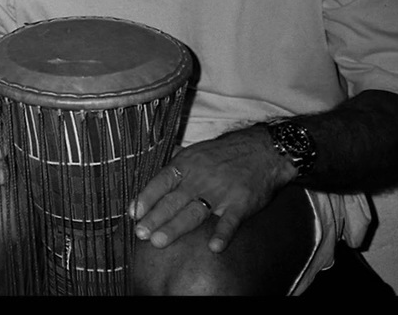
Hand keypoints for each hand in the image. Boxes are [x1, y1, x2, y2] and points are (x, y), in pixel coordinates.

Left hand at [129, 126, 294, 253]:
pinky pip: (230, 221)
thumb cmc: (225, 153)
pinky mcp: (241, 203)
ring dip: (175, 227)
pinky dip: (223, 233)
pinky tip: (214, 247)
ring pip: (194, 212)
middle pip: (173, 201)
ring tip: (159, 241)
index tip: (133, 213)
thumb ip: (176, 166)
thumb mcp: (196, 151)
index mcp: (187, 165)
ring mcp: (220, 192)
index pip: (161, 182)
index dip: (146, 197)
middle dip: (154, 218)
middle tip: (140, 234)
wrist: (264, 150)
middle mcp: (200, 178)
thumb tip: (153, 175)